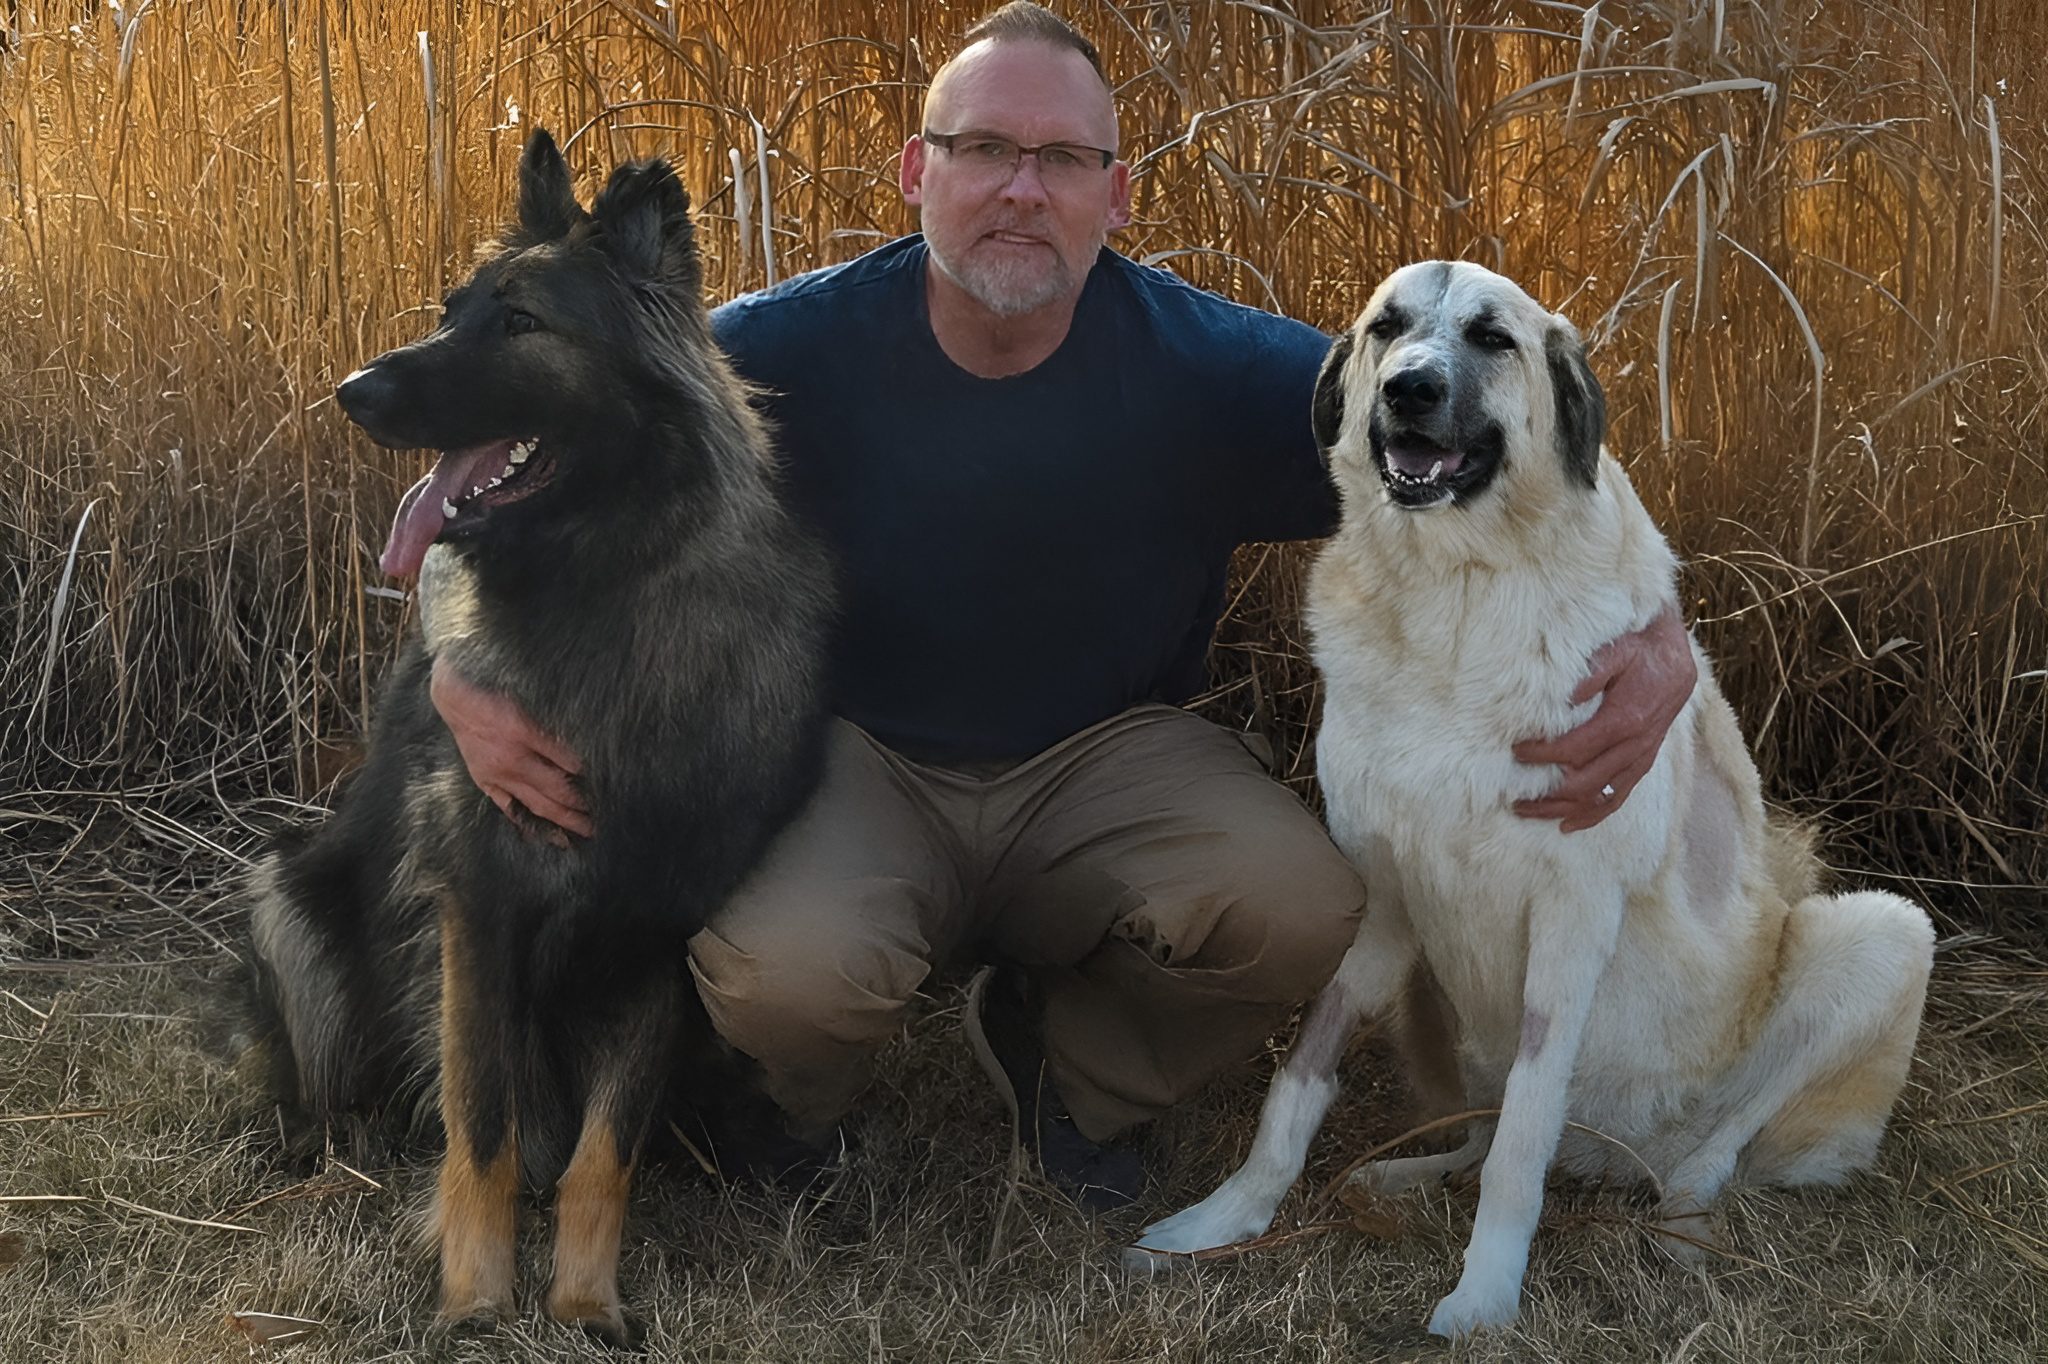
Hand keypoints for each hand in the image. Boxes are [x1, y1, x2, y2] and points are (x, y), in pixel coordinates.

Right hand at [429, 656, 593, 844]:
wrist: (454, 696)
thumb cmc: (497, 689)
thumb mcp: (530, 695)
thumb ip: (557, 720)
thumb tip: (589, 741)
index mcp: (523, 730)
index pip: (570, 761)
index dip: (595, 774)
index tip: (615, 782)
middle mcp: (511, 758)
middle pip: (558, 790)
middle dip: (585, 805)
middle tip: (610, 815)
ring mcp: (497, 775)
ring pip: (539, 806)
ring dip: (566, 820)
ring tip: (588, 831)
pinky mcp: (486, 782)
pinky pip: (512, 810)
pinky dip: (532, 824)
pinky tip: (550, 836)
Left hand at [1512, 605, 1696, 832]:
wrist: (1676, 658)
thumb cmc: (1641, 651)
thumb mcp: (1618, 650)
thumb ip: (1593, 671)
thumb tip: (1568, 697)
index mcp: (1624, 720)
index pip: (1575, 749)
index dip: (1544, 755)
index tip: (1517, 752)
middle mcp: (1634, 746)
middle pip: (1584, 783)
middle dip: (1546, 793)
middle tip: (1513, 795)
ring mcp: (1640, 758)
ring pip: (1600, 797)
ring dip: (1562, 809)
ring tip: (1529, 812)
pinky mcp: (1643, 762)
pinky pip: (1618, 796)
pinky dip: (1593, 814)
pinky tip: (1568, 824)